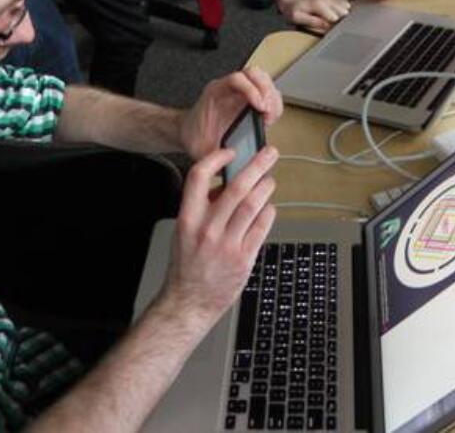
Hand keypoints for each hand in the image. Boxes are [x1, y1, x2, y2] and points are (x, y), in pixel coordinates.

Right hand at [161, 144, 277, 325]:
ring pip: (253, 205)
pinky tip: (269, 208)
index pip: (198, 176)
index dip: (216, 159)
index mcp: (188, 219)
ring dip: (266, 188)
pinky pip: (262, 228)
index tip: (230, 152)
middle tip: (269, 153)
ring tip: (270, 180)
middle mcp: (208, 229)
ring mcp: (227, 244)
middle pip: (236, 187)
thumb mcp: (184, 231)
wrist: (189, 302)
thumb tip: (225, 186)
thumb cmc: (186, 266)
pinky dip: (268, 213)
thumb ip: (202, 208)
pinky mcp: (244, 258)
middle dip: (257, 166)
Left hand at [177, 67, 282, 160]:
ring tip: (271, 115)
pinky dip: (272, 101)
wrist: (189, 135)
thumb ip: (216, 154)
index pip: (237, 79)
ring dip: (272, 95)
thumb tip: (233, 159)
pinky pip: (265, 91)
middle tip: (269, 112)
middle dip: (266, 91)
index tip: (260, 107)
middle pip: (254, 74)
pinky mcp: (248, 99)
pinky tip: (270, 116)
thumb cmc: (195, 138)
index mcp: (215, 94)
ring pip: (262, 79)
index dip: (251, 90)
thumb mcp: (202, 149)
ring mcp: (239, 92)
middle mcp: (228, 89)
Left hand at [278, 0, 350, 33]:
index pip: (335, 18)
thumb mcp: (298, 18)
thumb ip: (312, 22)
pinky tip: (335, 14)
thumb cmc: (294, 10)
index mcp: (318, 4)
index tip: (325, 28)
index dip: (331, 26)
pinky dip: (343, 10)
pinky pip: (344, 3)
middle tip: (327, 24)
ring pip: (346, 7)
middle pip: (343, 13)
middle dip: (338, 21)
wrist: (292, 0)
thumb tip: (326, 25)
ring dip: (341, 15)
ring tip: (330, 19)